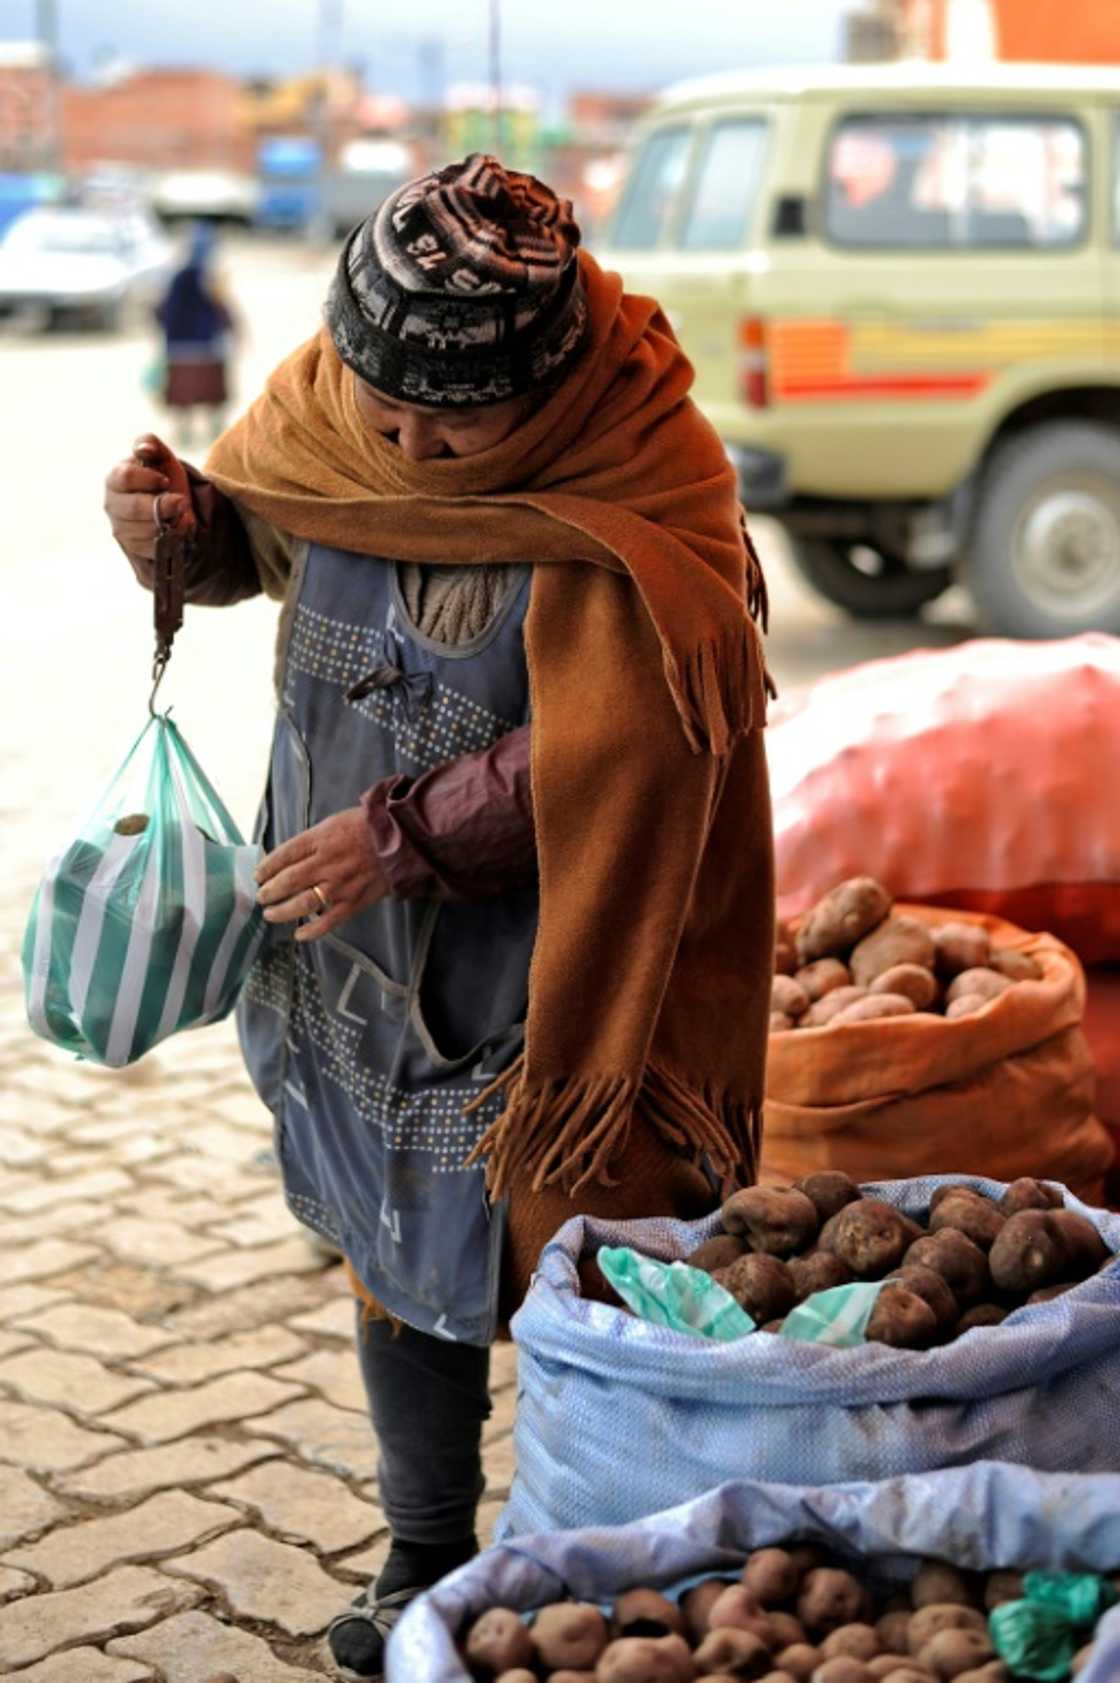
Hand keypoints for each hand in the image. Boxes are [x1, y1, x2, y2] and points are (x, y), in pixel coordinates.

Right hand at [103, 433, 187, 587]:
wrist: (176, 507)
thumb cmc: (164, 479)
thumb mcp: (162, 458)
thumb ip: (150, 445)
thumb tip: (144, 448)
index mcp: (115, 479)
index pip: (125, 478)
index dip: (149, 479)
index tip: (166, 481)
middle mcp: (113, 506)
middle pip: (134, 509)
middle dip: (163, 506)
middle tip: (182, 501)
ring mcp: (121, 529)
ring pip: (146, 530)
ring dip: (170, 523)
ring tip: (181, 515)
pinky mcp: (134, 548)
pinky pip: (153, 547)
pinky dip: (171, 539)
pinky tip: (177, 529)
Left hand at [256, 807, 389, 942]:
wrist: (404, 839)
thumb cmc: (368, 826)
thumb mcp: (334, 822)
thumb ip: (313, 840)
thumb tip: (291, 857)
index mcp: (320, 839)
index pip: (283, 855)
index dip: (266, 867)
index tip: (257, 874)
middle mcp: (326, 863)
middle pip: (287, 881)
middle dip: (269, 891)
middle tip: (261, 896)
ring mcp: (339, 885)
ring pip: (302, 903)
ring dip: (282, 911)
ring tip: (270, 914)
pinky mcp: (354, 902)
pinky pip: (329, 921)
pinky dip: (312, 931)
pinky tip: (299, 935)